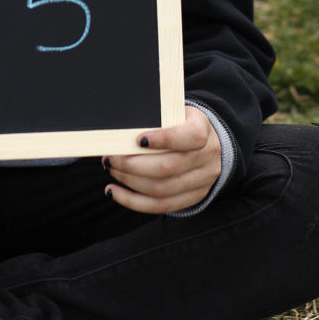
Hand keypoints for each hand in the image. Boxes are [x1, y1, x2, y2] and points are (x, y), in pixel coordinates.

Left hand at [104, 106, 221, 214]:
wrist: (208, 142)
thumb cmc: (181, 124)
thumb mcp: (174, 113)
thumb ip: (154, 120)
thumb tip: (121, 132)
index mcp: (203, 129)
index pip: (190, 137)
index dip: (163, 139)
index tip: (138, 139)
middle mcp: (207, 157)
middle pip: (168, 167)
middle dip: (132, 164)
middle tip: (111, 158)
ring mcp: (202, 181)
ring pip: (161, 189)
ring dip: (130, 182)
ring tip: (112, 170)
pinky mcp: (193, 197)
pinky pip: (160, 205)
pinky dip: (132, 201)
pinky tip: (114, 192)